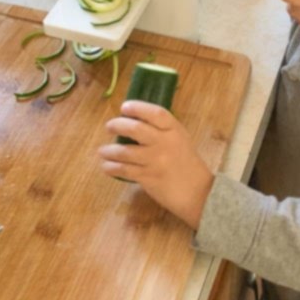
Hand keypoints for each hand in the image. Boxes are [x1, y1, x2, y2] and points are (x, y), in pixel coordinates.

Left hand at [98, 100, 213, 229]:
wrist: (197, 192)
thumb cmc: (185, 162)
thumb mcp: (179, 138)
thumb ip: (161, 129)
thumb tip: (133, 119)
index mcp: (174, 130)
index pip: (155, 113)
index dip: (138, 107)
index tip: (124, 107)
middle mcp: (164, 143)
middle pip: (136, 129)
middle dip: (118, 125)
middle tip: (109, 127)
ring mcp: (155, 161)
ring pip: (125, 152)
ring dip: (109, 150)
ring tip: (102, 151)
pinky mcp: (148, 178)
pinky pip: (124, 170)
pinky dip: (112, 167)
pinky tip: (106, 166)